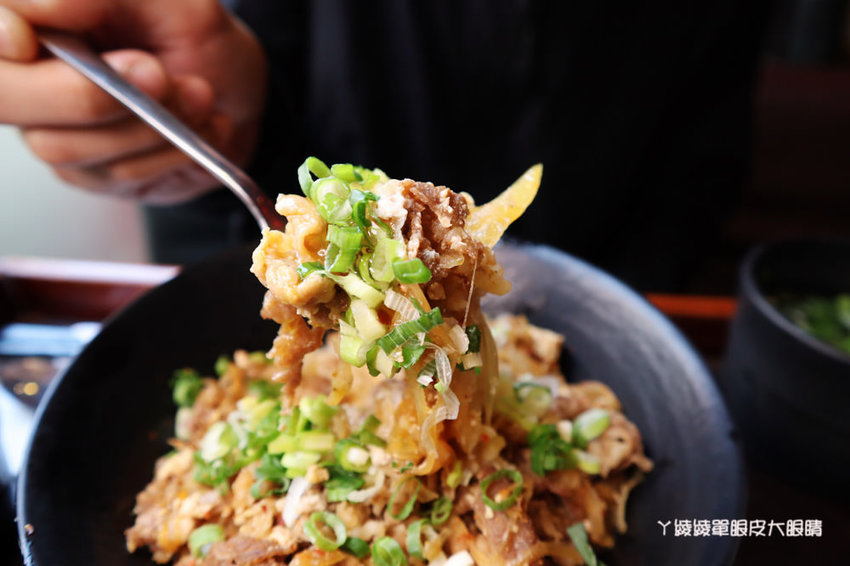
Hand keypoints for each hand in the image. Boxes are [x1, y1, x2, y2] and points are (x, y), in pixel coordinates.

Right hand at [0, 0, 266, 203]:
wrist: (237, 94)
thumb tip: (37, 8)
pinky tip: (201, 126)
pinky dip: (169, 151)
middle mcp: (29, 75)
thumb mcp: (171, 3)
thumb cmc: (195, 38)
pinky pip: (114, 173)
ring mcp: (53, 128)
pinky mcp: (88, 172)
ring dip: (146, 125)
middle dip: (85, 94)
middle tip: (155, 73)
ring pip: (62, 146)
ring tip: (199, 95)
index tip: (24, 40)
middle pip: (4, 97)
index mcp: (37, 21)